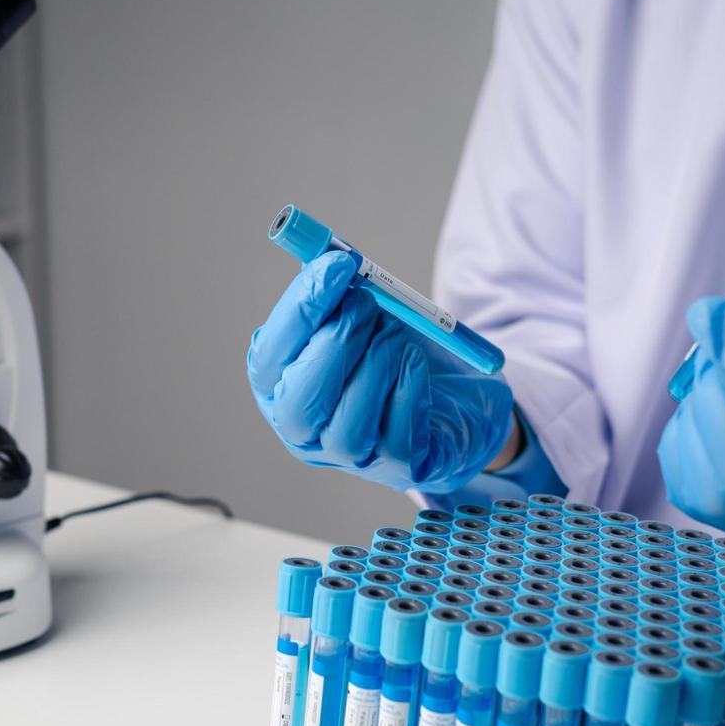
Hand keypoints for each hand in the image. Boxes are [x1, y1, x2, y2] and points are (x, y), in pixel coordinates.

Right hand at [246, 251, 513, 493]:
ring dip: (376, 365)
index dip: (300, 310)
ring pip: (348, 424)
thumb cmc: (393, 351)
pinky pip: (396, 437)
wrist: (455, 394)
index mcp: (279, 386)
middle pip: (300, 402)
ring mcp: (349, 456)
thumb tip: (332, 256)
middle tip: (368, 302)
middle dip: (337, 343)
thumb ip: (342, 290)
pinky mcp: (398, 469)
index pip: (269, 356)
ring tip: (398, 334)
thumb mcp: (363, 314)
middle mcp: (304, 430)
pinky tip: (416, 364)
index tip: (337, 266)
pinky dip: (407, 390)